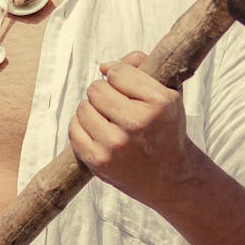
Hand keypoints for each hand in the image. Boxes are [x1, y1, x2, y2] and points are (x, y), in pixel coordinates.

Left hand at [69, 51, 195, 209]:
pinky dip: (83, 127)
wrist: (170, 177)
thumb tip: (104, 67)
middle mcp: (137, 122)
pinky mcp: (99, 160)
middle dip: (104, 94)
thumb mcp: (167, 94)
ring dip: (93, 110)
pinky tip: (98, 132)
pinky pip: (74, 129)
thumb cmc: (165, 129)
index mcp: (158, 102)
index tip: (128, 90)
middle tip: (117, 107)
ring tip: (109, 120)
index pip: (118, 73)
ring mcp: (116, 144)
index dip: (120, 77)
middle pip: (96, 89)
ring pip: (83, 108)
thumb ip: (139, 67)